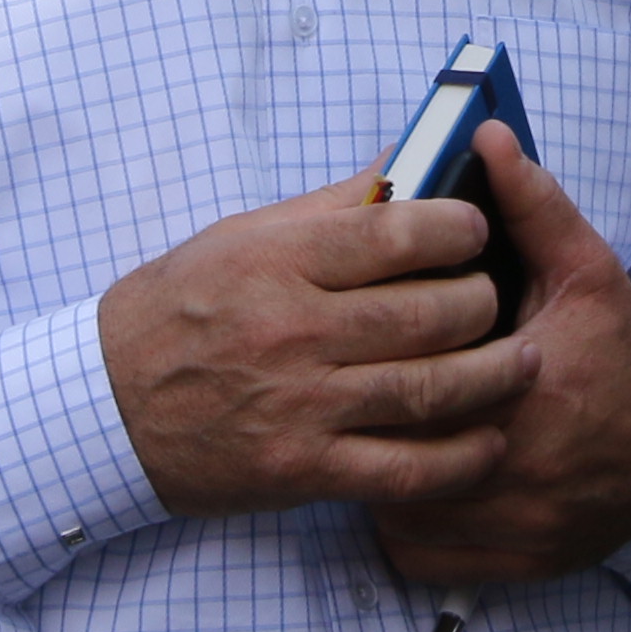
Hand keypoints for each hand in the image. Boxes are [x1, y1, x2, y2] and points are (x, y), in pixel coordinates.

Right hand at [100, 173, 537, 522]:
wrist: (105, 408)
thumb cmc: (174, 314)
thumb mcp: (238, 238)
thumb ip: (328, 206)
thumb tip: (405, 163)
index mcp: (278, 261)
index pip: (397, 233)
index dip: (457, 227)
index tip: (476, 228)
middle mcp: (294, 330)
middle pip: (430, 313)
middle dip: (484, 300)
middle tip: (498, 297)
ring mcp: (302, 405)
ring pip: (432, 388)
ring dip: (495, 375)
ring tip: (524, 360)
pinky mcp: (305, 468)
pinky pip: (406, 468)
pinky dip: (461, 458)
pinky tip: (489, 443)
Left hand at [369, 131, 630, 589]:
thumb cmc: (622, 352)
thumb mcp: (585, 270)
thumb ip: (532, 206)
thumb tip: (488, 138)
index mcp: (527, 388)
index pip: (415, 379)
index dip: (375, 360)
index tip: (358, 340)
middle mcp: (517, 467)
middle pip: (396, 447)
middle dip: (365, 417)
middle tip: (349, 385)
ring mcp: (512, 526)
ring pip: (397, 506)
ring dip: (375, 472)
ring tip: (371, 430)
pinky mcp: (510, 566)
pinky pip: (419, 555)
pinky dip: (403, 526)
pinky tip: (404, 483)